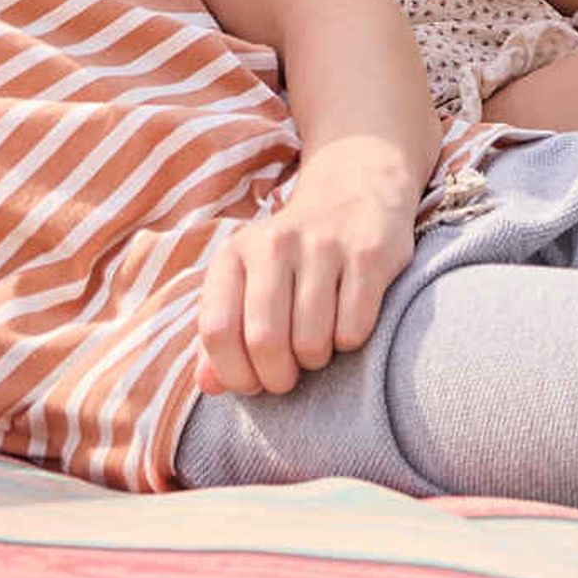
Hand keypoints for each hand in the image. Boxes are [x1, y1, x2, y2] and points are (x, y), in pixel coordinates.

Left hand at [196, 149, 413, 394]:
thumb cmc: (292, 256)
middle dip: (277, 377)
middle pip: (265, 342)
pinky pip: (354, 330)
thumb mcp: (247, 280)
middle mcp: (274, 243)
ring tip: (316, 344)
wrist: (355, 191)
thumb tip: (208, 385)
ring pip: (312, 343)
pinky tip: (346, 321)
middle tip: (287, 375)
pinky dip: (350, 342)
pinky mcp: (369, 255)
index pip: (217, 330)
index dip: (233, 372)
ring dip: (315, 360)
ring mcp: (324, 245)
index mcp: (234, 252)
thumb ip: (223, 334)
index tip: (251, 381)